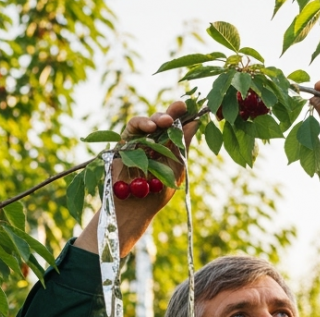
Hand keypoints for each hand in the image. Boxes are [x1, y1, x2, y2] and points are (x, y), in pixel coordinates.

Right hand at [75, 101, 199, 256]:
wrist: (137, 207)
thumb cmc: (158, 190)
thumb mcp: (176, 165)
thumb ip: (183, 143)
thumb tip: (195, 121)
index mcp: (169, 147)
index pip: (176, 126)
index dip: (183, 114)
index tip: (193, 105)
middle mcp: (154, 142)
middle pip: (162, 121)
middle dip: (172, 112)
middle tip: (180, 107)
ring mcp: (138, 142)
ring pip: (148, 121)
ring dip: (157, 117)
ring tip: (165, 121)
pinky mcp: (124, 143)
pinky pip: (131, 128)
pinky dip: (141, 124)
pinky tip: (150, 127)